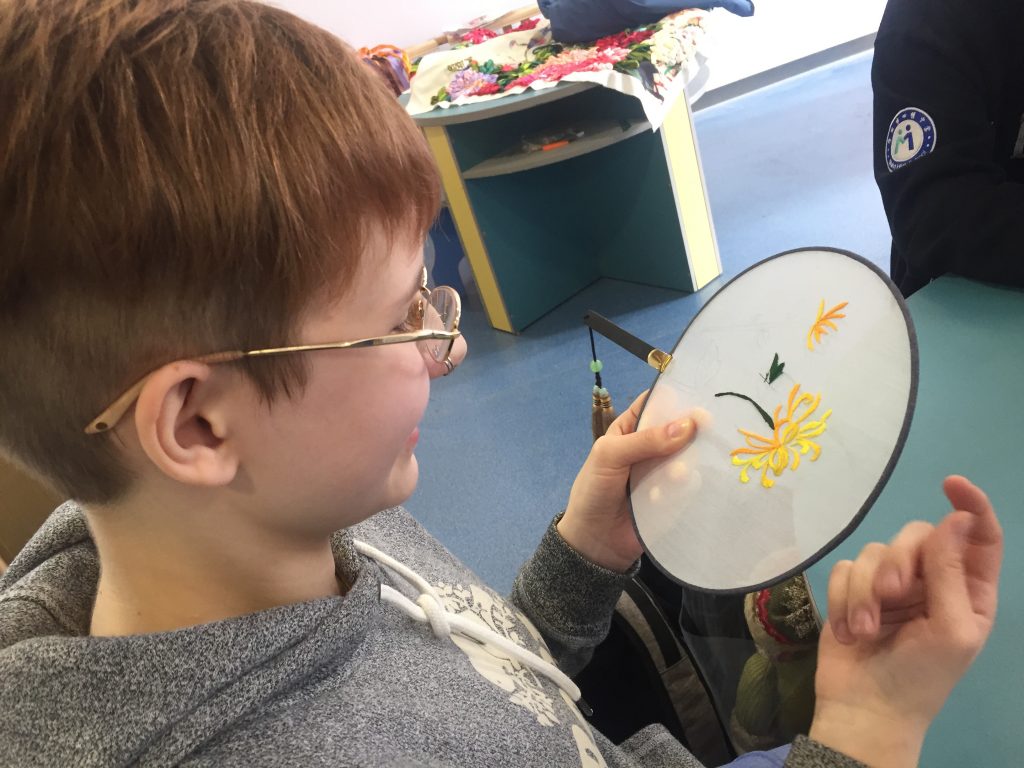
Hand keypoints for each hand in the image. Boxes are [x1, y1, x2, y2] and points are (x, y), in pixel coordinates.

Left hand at [558, 391, 696, 571]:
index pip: (656, 404)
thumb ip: (644, 440)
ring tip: (675, 476)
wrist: (595, 542)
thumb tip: (687, 425)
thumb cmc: (593, 491)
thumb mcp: (609, 456)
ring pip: (690, 457)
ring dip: (685, 463)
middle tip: (707, 430)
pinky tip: (670, 494)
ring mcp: (665, 472)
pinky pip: (691, 486)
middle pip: (680, 430)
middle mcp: (652, 448)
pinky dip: (686, 487)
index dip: (676, 398)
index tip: (700, 396)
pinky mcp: (676, 497)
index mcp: (631, 430)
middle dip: (692, 431)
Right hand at [809, 476, 1002, 766]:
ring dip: (866, 592)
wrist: (865, 709)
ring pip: (875, 551)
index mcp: (969, 590)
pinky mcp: (852, 591)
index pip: (979, 536)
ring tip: (865, 628)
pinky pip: (845, 568)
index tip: (950, 484)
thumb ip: (951, 572)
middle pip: (916, 535)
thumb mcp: (951, 629)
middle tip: (892, 595)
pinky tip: (850, 630)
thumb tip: (956, 518)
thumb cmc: (920, 678)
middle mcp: (931, 580)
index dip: (970, 505)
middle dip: (899, 561)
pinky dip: (843, 598)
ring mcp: (890, 585)